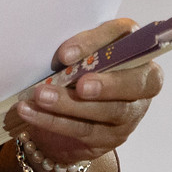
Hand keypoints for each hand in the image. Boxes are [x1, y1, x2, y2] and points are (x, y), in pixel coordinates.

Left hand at [13, 18, 165, 162]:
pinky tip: (30, 113)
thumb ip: (73, 51)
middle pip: (137, 82)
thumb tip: (55, 54)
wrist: (60, 115)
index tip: (65, 54)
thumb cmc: (69, 72)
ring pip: (109, 110)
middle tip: (79, 86)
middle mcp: (141, 80)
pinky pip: (85, 129)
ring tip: (40, 96)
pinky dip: (54, 121)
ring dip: (71, 104)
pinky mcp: (112, 137)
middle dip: (107, 84)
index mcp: (132, 47)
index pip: (125, 35)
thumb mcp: (72, 56)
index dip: (98, 43)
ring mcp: (130, 113)